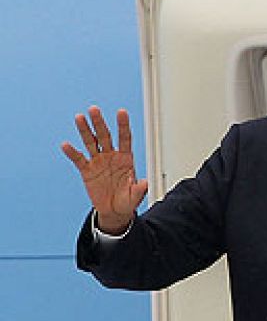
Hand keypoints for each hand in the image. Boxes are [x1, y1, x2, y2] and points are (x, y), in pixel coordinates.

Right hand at [61, 106, 147, 234]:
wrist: (114, 210)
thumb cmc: (127, 200)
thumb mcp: (135, 196)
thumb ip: (140, 189)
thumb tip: (145, 182)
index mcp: (126, 159)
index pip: (125, 138)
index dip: (123, 125)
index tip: (121, 112)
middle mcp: (111, 156)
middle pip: (105, 136)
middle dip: (100, 123)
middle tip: (94, 110)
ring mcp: (98, 161)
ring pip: (91, 142)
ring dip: (85, 130)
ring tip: (79, 117)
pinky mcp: (86, 170)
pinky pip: (78, 159)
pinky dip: (72, 152)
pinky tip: (66, 145)